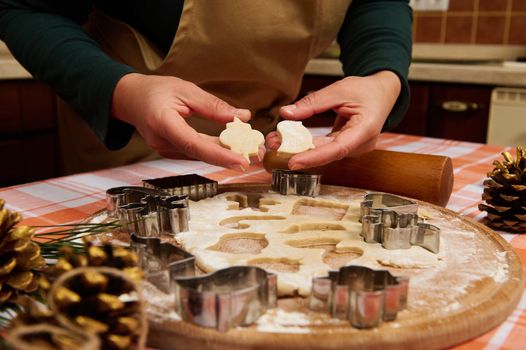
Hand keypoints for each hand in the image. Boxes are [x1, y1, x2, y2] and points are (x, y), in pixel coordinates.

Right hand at [111, 73, 257, 169]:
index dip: (218, 154)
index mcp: (163, 123)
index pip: (194, 144)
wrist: (130, 99)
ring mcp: (165, 150)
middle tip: (255, 153)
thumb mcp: (186, 90)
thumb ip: (213, 106)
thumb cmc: (155, 91)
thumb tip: (242, 117)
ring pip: (200, 155)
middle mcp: (162, 142)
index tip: (240, 160)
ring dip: (224, 153)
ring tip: (249, 148)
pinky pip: (195, 152)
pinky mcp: (170, 151)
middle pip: (200, 153)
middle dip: (229, 156)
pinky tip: (231, 146)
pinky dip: (214, 150)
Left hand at [266, 71, 400, 169]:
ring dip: (300, 148)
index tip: (293, 161)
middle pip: (327, 154)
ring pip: (324, 153)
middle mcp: (361, 145)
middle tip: (273, 144)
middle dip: (298, 151)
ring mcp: (354, 148)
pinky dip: (308, 145)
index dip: (314, 157)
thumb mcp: (339, 89)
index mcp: (365, 130)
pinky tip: (289, 140)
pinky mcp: (346, 147)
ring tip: (276, 140)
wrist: (383, 93)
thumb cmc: (366, 90)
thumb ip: (313, 103)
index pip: (338, 149)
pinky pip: (325, 148)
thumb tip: (286, 113)